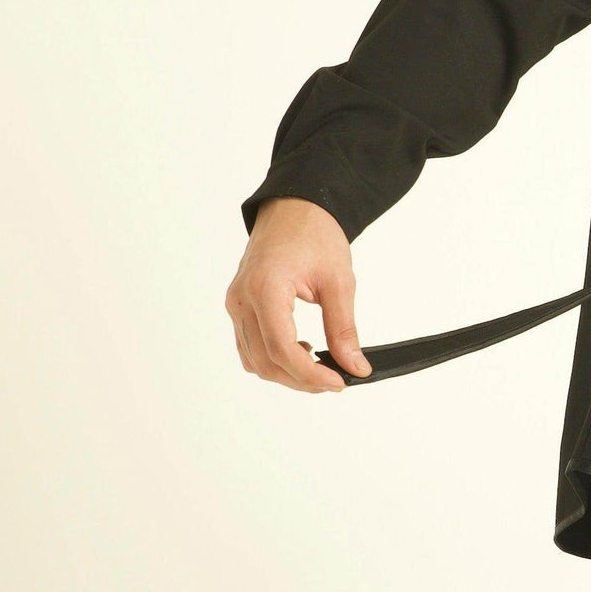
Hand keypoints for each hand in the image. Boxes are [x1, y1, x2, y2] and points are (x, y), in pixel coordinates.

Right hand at [225, 197, 370, 391]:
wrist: (293, 208)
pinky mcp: (238, 306)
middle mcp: (242, 299)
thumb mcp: (339, 281)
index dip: (310, 374)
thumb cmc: (314, 234)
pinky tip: (301, 351)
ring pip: (254, 360)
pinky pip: (249, 347)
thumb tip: (355, 367)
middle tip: (335, 381)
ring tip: (320, 369)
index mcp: (265, 288)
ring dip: (286, 374)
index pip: (281, 349)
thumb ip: (344, 329)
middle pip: (265, 361)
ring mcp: (235, 303)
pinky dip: (273, 359)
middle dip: (301, 380)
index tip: (338, 383)